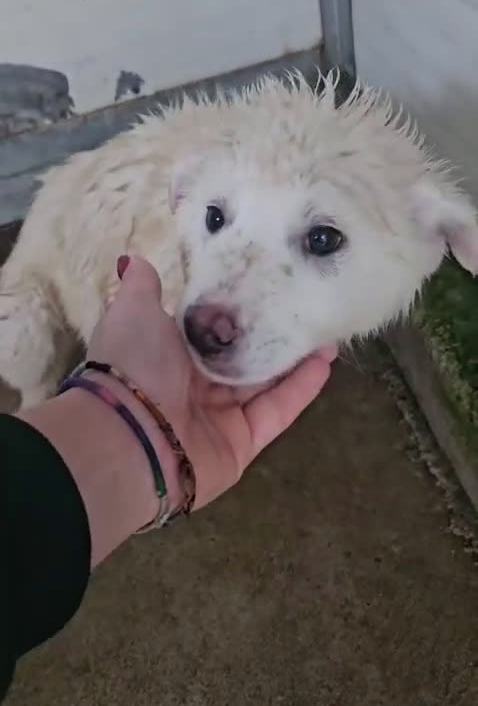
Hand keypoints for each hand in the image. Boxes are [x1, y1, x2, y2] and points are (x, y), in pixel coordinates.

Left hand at [87, 256, 335, 509]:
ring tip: (328, 335)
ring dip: (297, 361)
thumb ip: (142, 288)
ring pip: (266, 385)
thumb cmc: (133, 365)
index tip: (272, 289)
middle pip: (245, 358)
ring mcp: (220, 418)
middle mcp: (196, 386)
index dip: (242, 314)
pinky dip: (300, 391)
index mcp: (170, 355)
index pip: (213, 331)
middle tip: (309, 309)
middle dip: (276, 336)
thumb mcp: (133, 313)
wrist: (128, 437)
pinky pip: (275, 413)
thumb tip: (134, 261)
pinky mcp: (242, 444)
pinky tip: (323, 365)